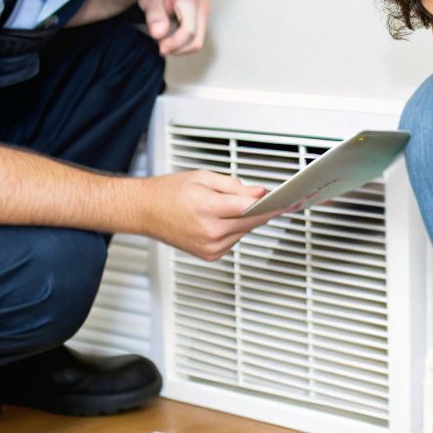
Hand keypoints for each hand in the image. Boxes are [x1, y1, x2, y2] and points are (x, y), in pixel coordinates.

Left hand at [138, 0, 209, 55]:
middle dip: (177, 48)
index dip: (175, 43)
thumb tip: (159, 34)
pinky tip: (170, 38)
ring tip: (163, 41)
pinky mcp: (202, 20)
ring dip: (179, 48)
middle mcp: (202, 5)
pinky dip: (181, 45)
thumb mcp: (148, 0)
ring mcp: (204, 13)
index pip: (189, 31)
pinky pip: (195, 41)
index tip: (160, 48)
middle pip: (195, 41)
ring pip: (196, 43)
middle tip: (160, 46)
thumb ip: (155, 16)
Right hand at [145, 170, 279, 260]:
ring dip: (246, 220)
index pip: (249, 209)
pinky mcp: (210, 255)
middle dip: (264, 211)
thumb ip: (234, 186)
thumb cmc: (169, 192)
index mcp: (208, 209)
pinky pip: (234, 240)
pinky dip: (235, 230)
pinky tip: (223, 219)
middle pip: (251, 222)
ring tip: (232, 206)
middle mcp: (210, 232)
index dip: (271, 204)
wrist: (144, 211)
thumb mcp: (203, 177)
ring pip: (244, 231)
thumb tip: (259, 193)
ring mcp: (210, 247)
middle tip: (275, 201)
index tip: (287, 200)